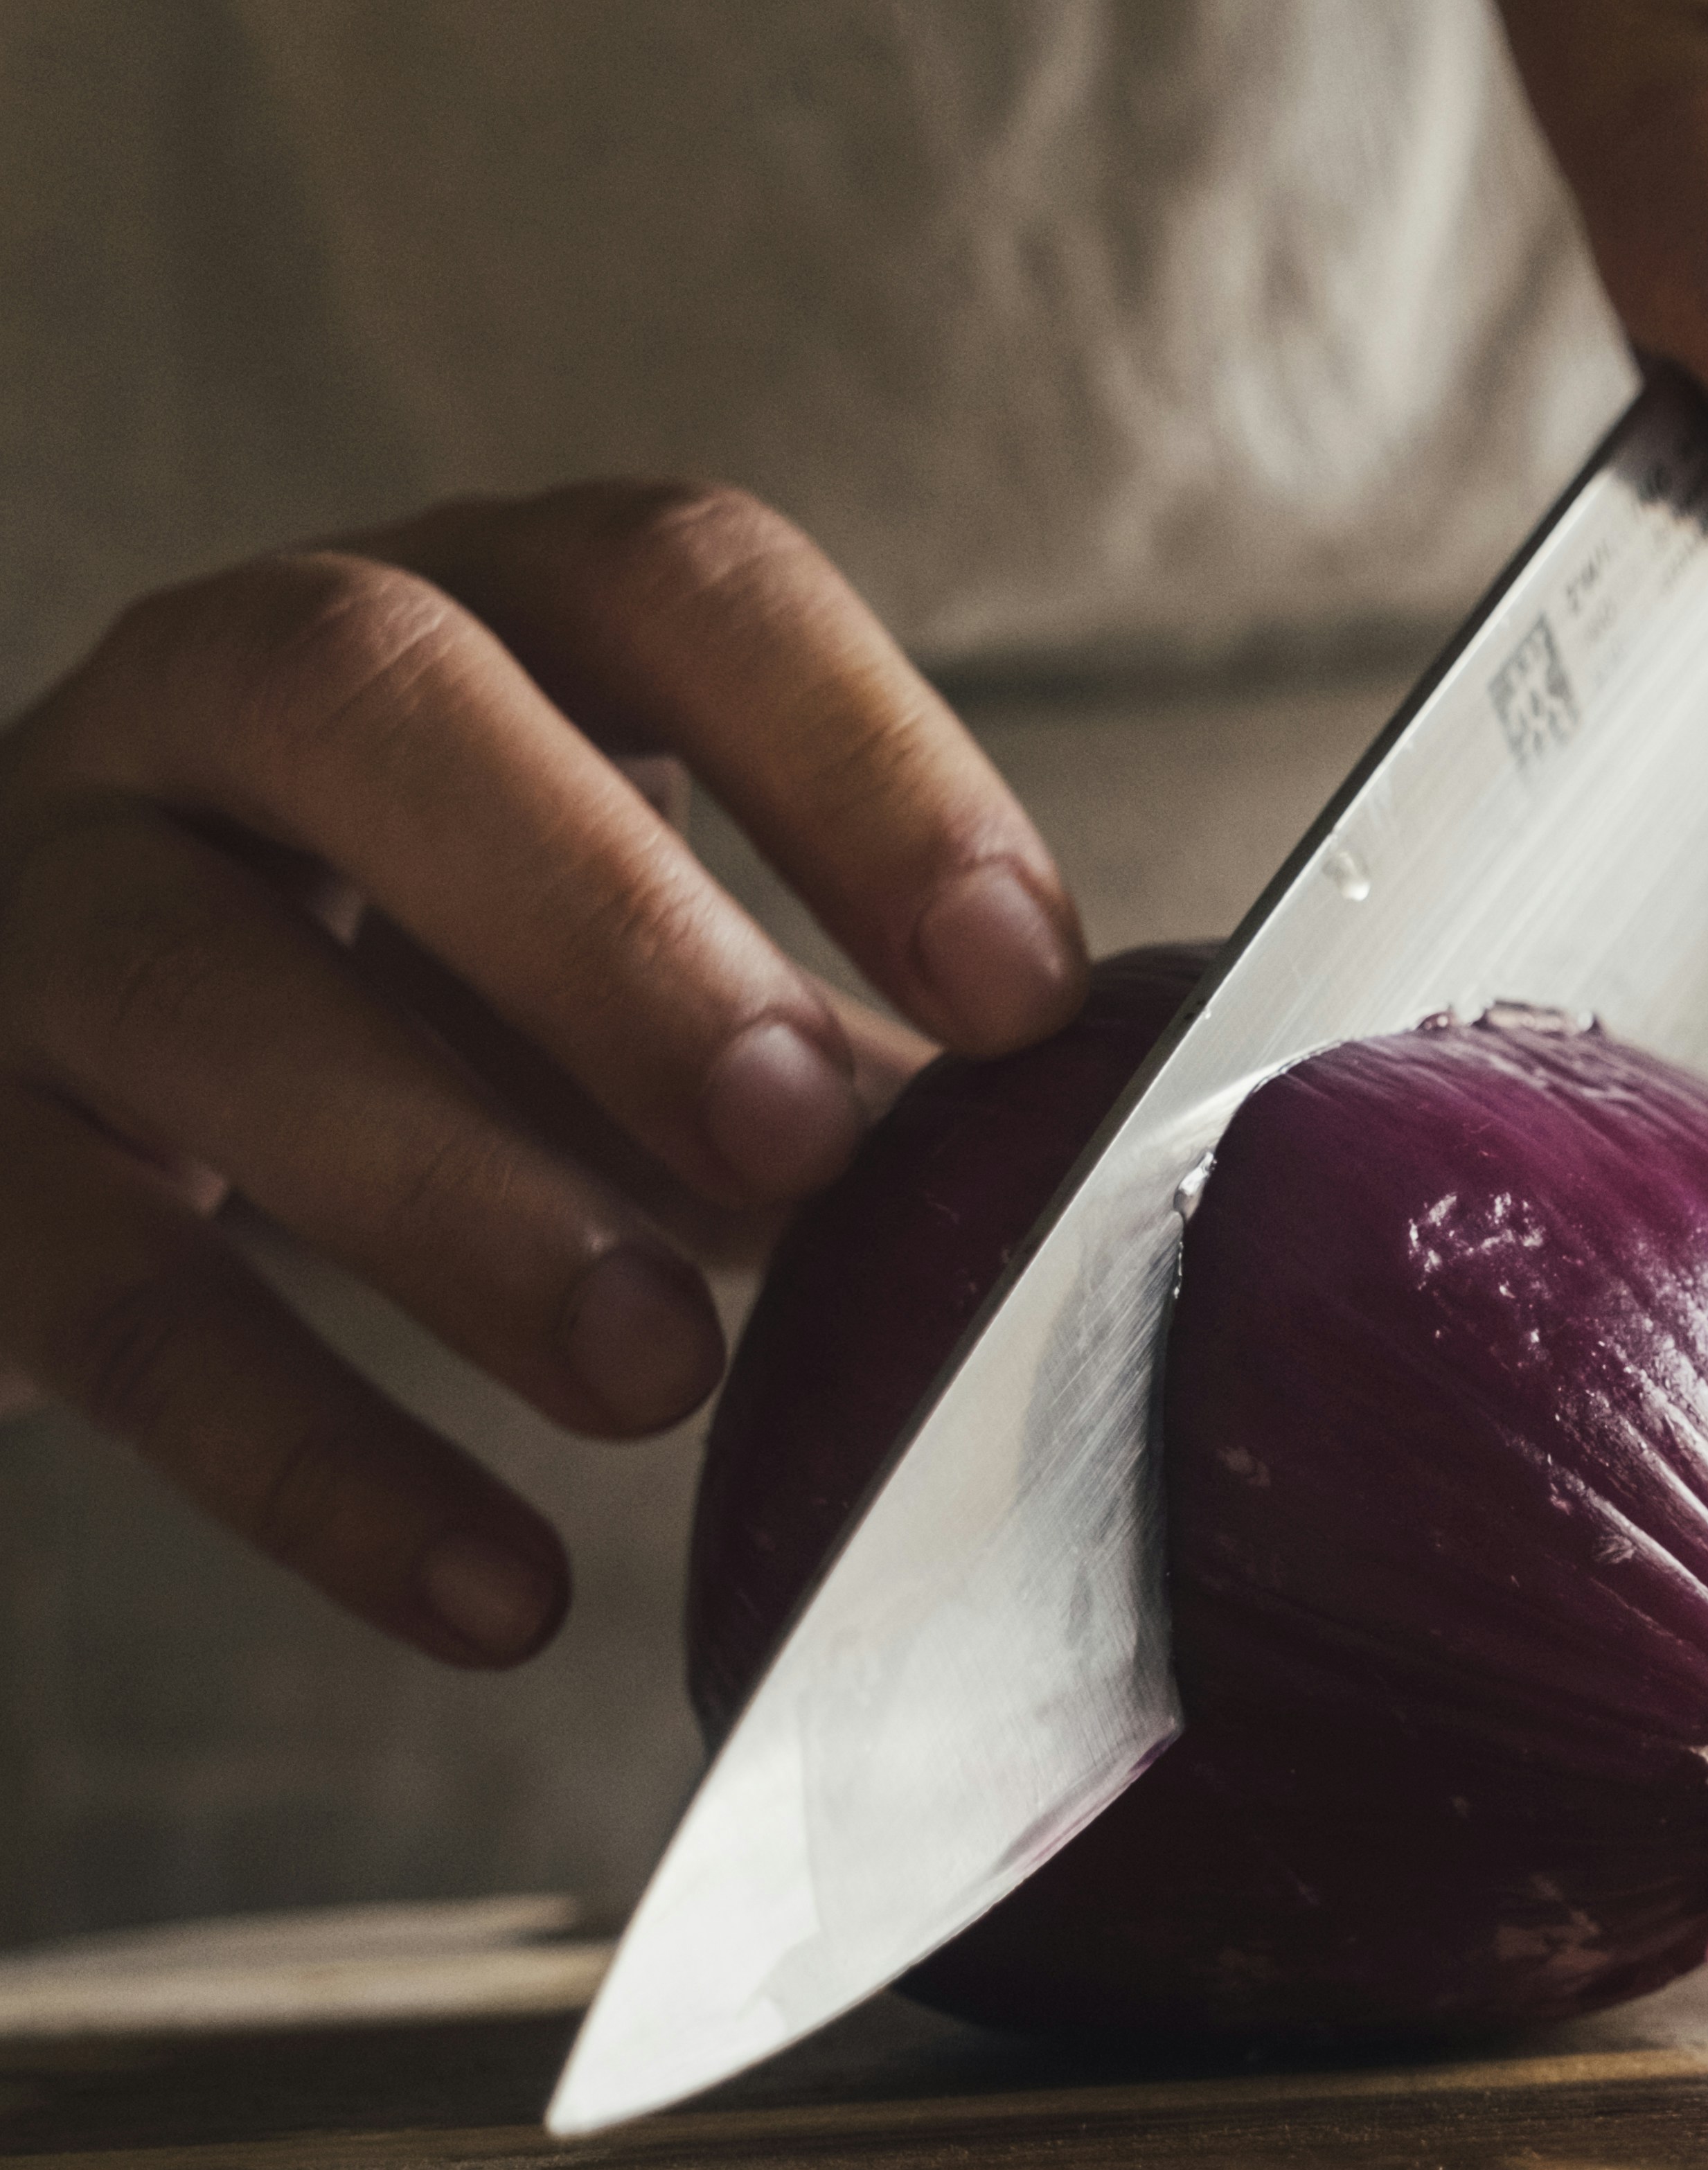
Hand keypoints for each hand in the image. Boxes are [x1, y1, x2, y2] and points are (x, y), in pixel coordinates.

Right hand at [0, 485, 1086, 1661]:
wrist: (44, 1107)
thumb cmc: (420, 1009)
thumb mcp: (624, 979)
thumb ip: (844, 1048)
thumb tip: (1135, 1158)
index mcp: (464, 615)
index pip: (664, 582)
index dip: (852, 756)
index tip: (1022, 981)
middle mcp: (215, 697)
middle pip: (367, 692)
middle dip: (599, 912)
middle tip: (795, 1143)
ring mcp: (39, 904)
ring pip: (189, 976)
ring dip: (448, 1183)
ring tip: (659, 1372)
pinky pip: (98, 1287)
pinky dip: (306, 1454)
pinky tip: (497, 1587)